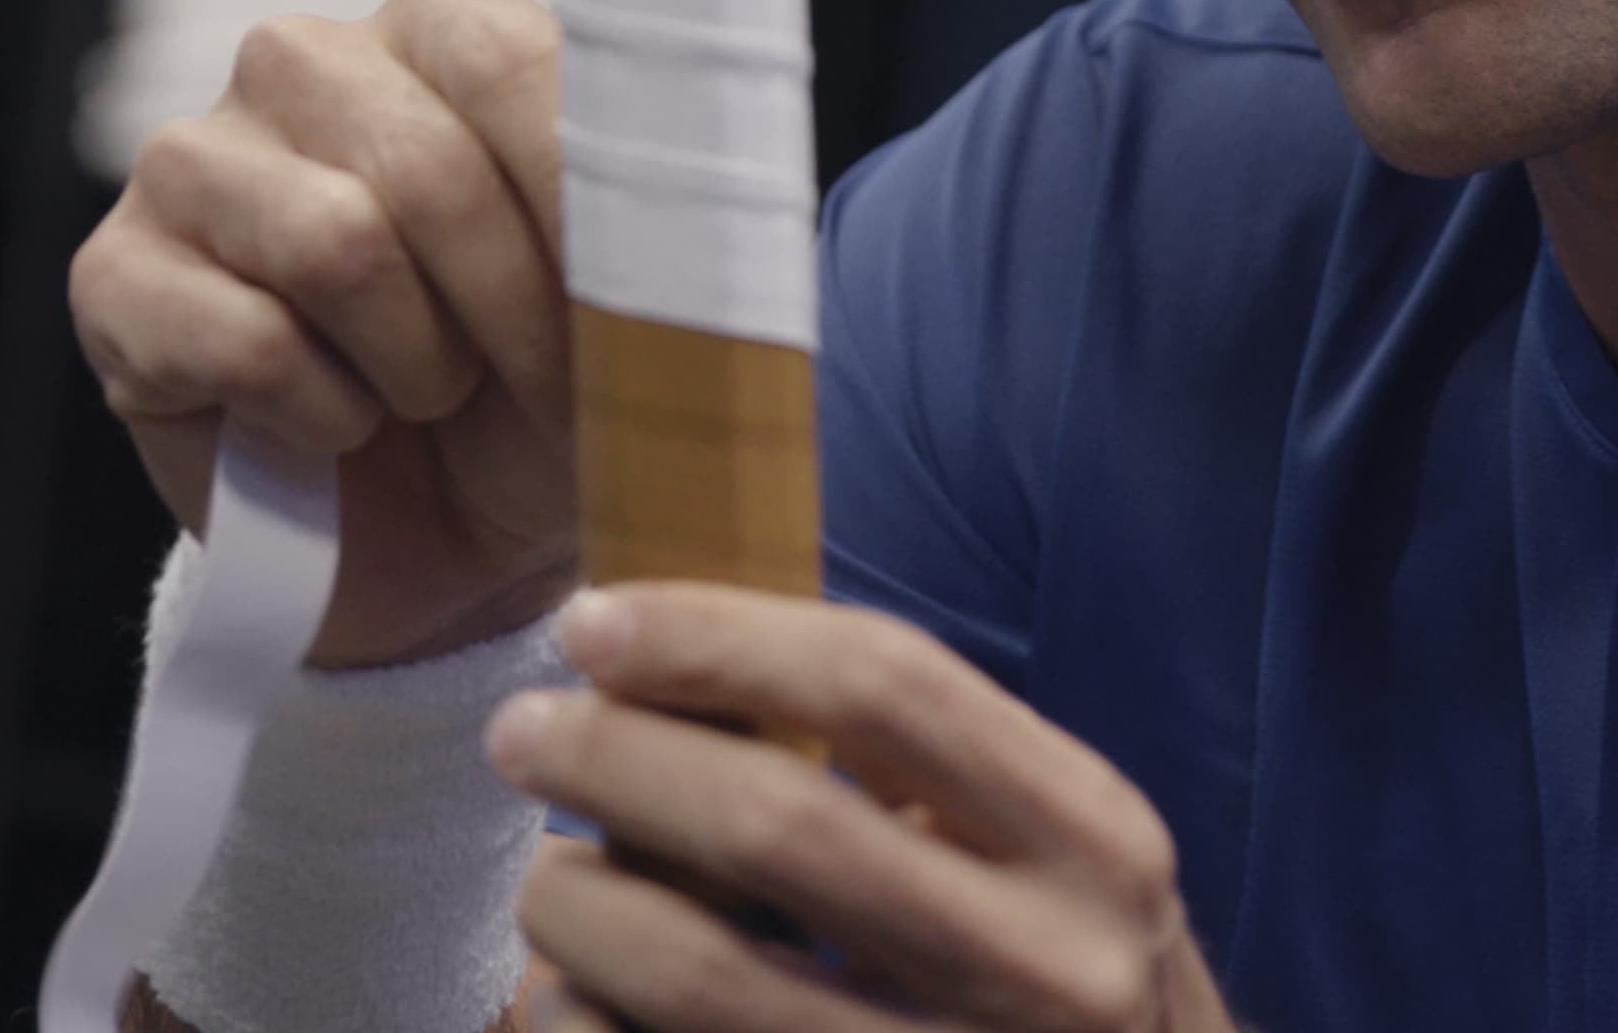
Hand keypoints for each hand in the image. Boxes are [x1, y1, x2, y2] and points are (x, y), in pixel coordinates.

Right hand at [67, 0, 577, 666]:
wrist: (453, 545)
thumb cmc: (546, 393)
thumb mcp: (629, 300)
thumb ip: (637, 210)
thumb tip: (662, 196)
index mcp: (435, 29)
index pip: (504, 58)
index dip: (573, 207)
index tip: (621, 302)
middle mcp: (302, 63)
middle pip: (422, 164)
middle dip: (507, 310)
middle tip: (526, 380)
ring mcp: (191, 162)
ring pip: (334, 244)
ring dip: (417, 363)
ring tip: (427, 394)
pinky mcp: (115, 276)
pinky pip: (247, 342)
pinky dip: (326, 421)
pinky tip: (340, 429)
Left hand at [488, 585, 1236, 1032]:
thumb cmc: (1070, 994)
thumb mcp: (1064, 862)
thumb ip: (928, 773)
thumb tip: (684, 674)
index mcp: (1092, 844)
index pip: (886, 688)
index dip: (716, 639)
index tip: (594, 624)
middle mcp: (1044, 967)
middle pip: (777, 822)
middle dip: (614, 759)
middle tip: (525, 735)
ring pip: (700, 973)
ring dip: (580, 906)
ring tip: (550, 881)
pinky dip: (588, 1023)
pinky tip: (573, 998)